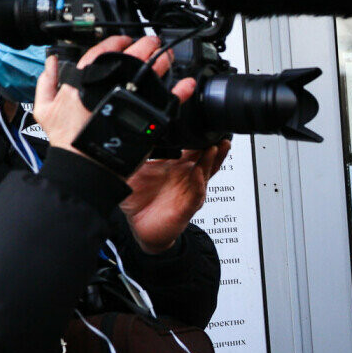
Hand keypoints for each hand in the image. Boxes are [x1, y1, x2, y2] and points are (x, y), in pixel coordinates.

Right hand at [34, 35, 171, 157]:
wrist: (84, 163)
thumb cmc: (67, 139)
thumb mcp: (45, 107)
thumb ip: (47, 81)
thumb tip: (51, 62)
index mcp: (87, 78)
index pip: (104, 49)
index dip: (117, 42)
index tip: (125, 40)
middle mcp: (112, 83)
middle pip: (135, 55)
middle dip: (147, 45)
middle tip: (153, 43)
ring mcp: (133, 97)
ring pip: (154, 70)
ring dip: (164, 60)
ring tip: (168, 58)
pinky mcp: (148, 115)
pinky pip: (170, 98)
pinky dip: (181, 90)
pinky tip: (186, 84)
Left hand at [121, 136, 229, 253]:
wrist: (140, 230)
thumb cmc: (141, 203)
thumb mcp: (136, 173)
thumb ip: (138, 155)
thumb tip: (131, 136)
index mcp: (177, 168)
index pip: (194, 149)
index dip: (200, 137)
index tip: (202, 122)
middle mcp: (187, 178)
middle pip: (208, 159)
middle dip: (216, 147)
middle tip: (220, 133)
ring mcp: (189, 192)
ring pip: (206, 173)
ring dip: (212, 160)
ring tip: (216, 147)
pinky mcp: (187, 207)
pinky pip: (196, 193)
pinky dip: (199, 182)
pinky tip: (199, 172)